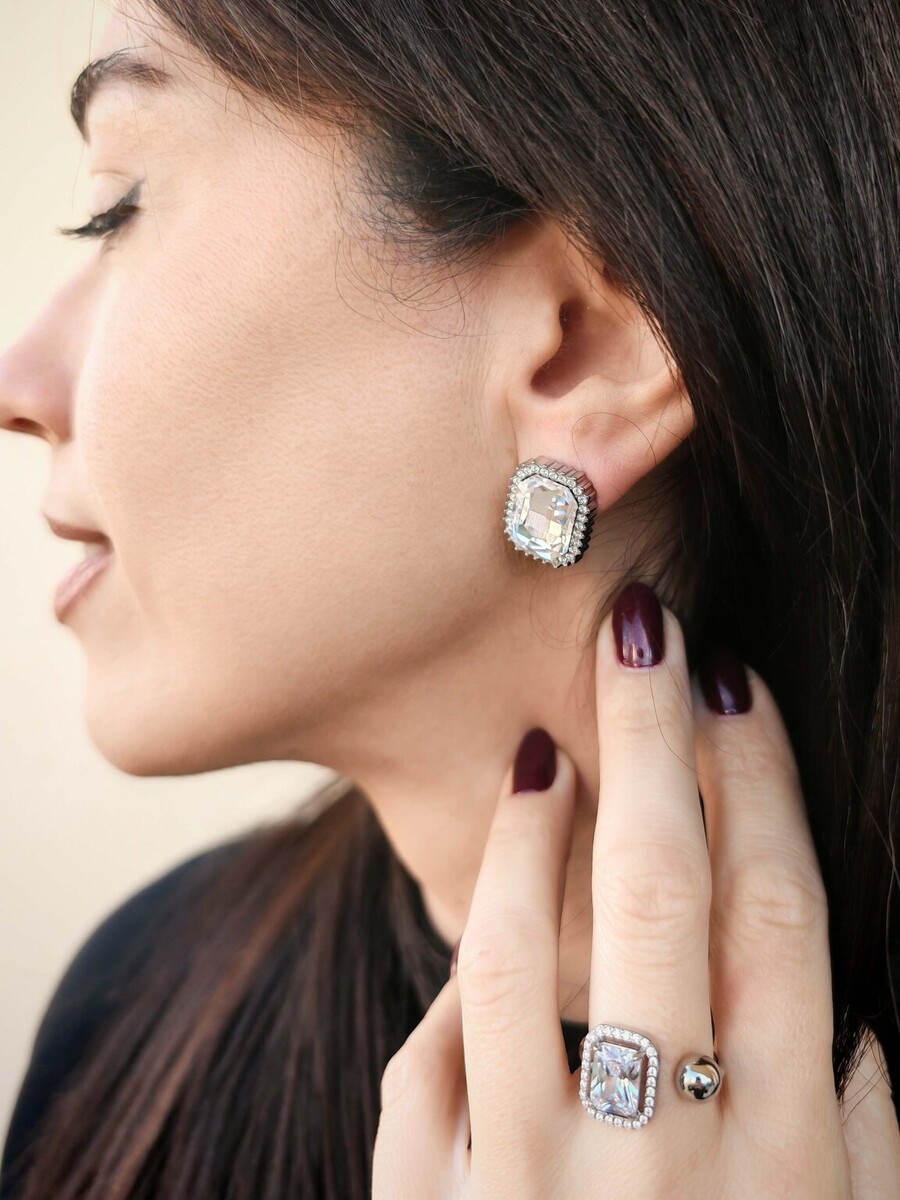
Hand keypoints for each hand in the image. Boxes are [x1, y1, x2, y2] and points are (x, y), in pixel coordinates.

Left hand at [371, 582, 899, 1197]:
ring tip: (542, 753)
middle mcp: (659, 1162)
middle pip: (659, 893)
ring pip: (511, 954)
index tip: (734, 686)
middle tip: (641, 626)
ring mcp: (529, 1188)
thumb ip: (862, 1146)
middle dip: (652, 737)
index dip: (759, 781)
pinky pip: (426, 1069)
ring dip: (529, 831)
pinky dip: (452, 1001)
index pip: (777, 917)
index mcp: (784, 1161)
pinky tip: (476, 952)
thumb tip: (860, 1030)